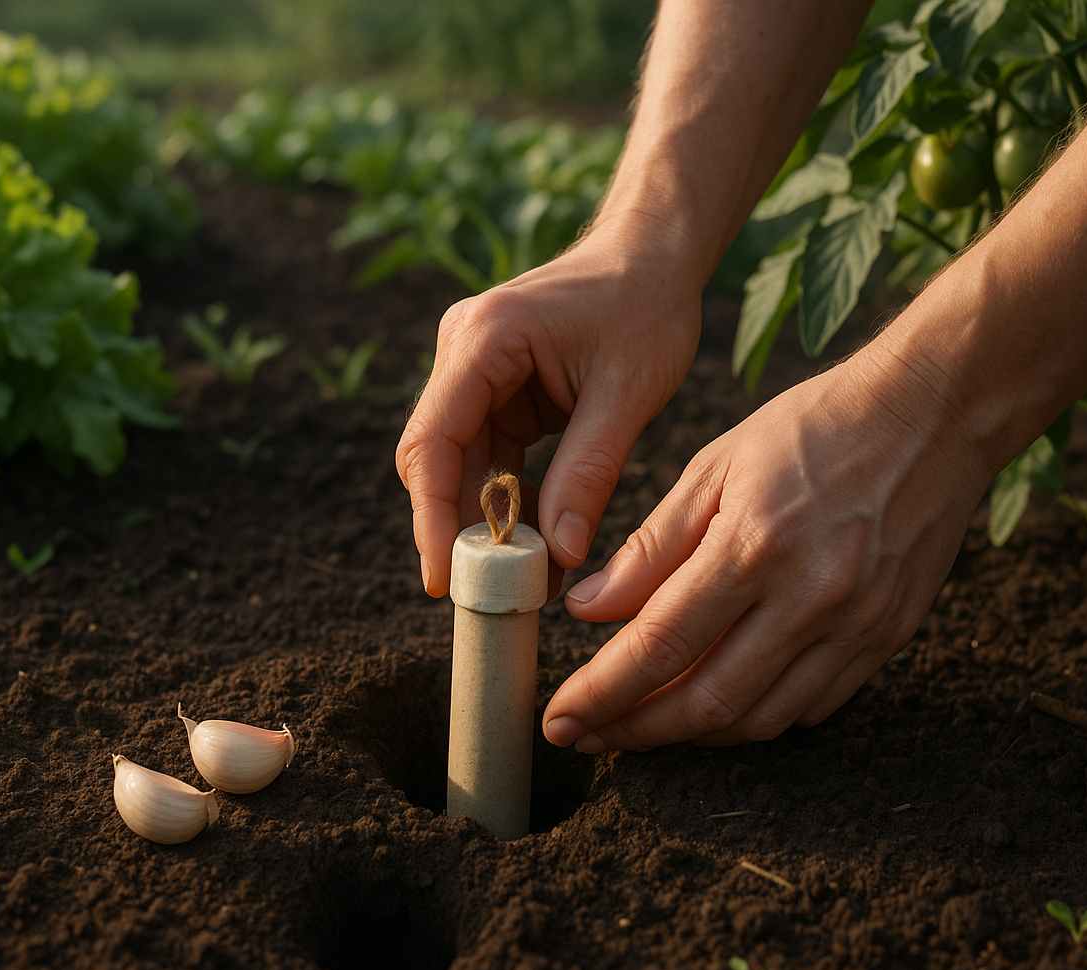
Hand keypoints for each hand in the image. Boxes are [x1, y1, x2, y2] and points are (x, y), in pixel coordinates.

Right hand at [396, 222, 704, 598]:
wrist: (655, 254)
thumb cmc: (647, 306)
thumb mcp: (628, 393)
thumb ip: (588, 472)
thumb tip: (557, 554)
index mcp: (484, 340)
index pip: (433, 442)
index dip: (431, 518)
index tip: (442, 579)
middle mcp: (462, 351)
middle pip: (435, 459)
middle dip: (455, 530)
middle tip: (483, 597)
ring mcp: (474, 371)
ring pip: (459, 465)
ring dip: (484, 523)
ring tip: (519, 585)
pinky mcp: (495, 389)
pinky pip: (488, 457)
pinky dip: (507, 502)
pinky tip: (533, 547)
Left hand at [541, 348, 992, 748]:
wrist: (935, 413)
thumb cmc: (815, 426)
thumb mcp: (716, 465)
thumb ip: (650, 546)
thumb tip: (588, 611)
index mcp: (755, 544)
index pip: (660, 644)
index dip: (602, 693)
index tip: (561, 718)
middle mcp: (809, 596)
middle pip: (707, 700)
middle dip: (636, 731)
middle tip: (589, 737)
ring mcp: (857, 624)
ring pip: (759, 718)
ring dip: (692, 734)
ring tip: (643, 725)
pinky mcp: (888, 636)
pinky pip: (811, 707)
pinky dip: (755, 716)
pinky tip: (718, 703)